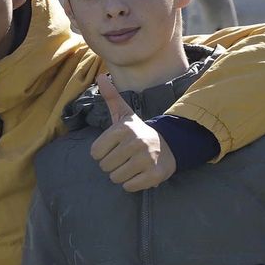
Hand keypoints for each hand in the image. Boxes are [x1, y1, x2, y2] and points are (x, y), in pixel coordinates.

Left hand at [89, 72, 174, 191]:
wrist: (169, 145)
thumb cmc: (138, 132)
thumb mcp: (124, 114)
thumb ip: (111, 97)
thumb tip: (100, 77)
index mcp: (123, 129)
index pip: (94, 153)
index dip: (102, 153)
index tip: (115, 147)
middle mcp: (135, 143)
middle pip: (104, 167)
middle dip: (112, 165)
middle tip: (125, 157)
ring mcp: (146, 159)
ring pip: (115, 178)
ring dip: (121, 175)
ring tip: (132, 165)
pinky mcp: (155, 175)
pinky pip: (130, 187)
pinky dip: (132, 184)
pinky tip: (140, 174)